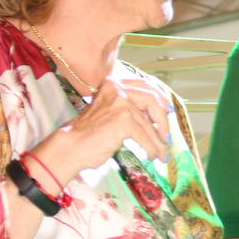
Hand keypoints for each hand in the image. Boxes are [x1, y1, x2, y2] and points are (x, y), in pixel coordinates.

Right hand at [35, 76, 173, 184]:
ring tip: (161, 152)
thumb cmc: (89, 133)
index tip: (166, 111)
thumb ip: (128, 107)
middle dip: (163, 120)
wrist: (72, 145)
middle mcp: (118, 89)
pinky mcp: (123, 121)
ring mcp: (121, 104)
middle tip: (166, 135)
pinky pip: (144, 137)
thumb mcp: (110, 110)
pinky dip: (151, 148)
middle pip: (152, 100)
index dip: (159, 99)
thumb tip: (156, 116)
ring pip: (148, 124)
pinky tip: (152, 155)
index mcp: (114, 83)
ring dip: (158, 141)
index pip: (144, 86)